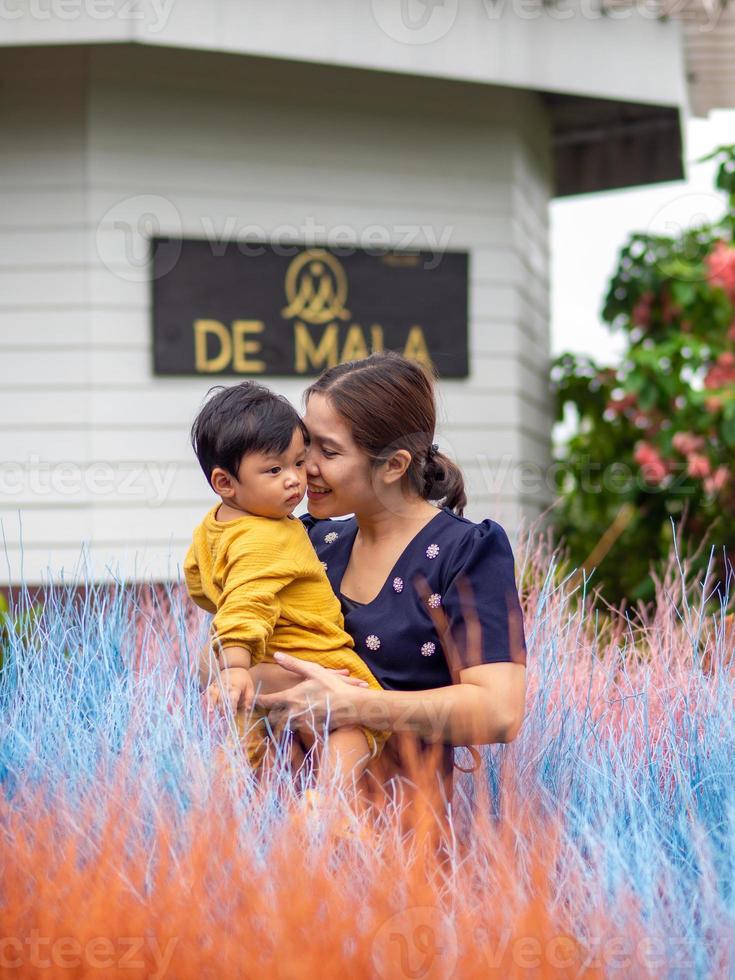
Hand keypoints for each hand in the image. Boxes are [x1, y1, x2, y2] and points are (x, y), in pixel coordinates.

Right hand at [204, 667, 254, 715]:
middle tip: (222, 717)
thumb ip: (249, 699)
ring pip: (213, 694)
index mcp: (235, 686)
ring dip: (211, 703)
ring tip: (210, 712)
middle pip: (222, 697)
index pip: (233, 697)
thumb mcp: (250, 687)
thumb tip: (248, 709)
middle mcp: (225, 685)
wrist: (235, 667)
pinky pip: (207, 691)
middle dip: (222, 708)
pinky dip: (205, 698)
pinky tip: (204, 705)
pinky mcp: (212, 685)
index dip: (232, 706)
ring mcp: (217, 684)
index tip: (233, 714)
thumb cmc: (243, 680)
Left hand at [254, 652, 371, 733]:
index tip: (251, 701)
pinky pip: (297, 732)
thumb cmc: (333, 686)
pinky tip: (299, 724)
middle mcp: (293, 713)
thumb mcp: (313, 671)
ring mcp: (302, 724)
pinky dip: (295, 729)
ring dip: (281, 724)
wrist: (352, 706)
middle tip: (269, 712)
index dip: (257, 701)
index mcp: (291, 697)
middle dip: (269, 716)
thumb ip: (293, 664)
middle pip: (272, 719)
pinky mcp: (311, 731)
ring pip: (283, 728)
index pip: (267, 702)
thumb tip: (276, 655)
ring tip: (281, 720)